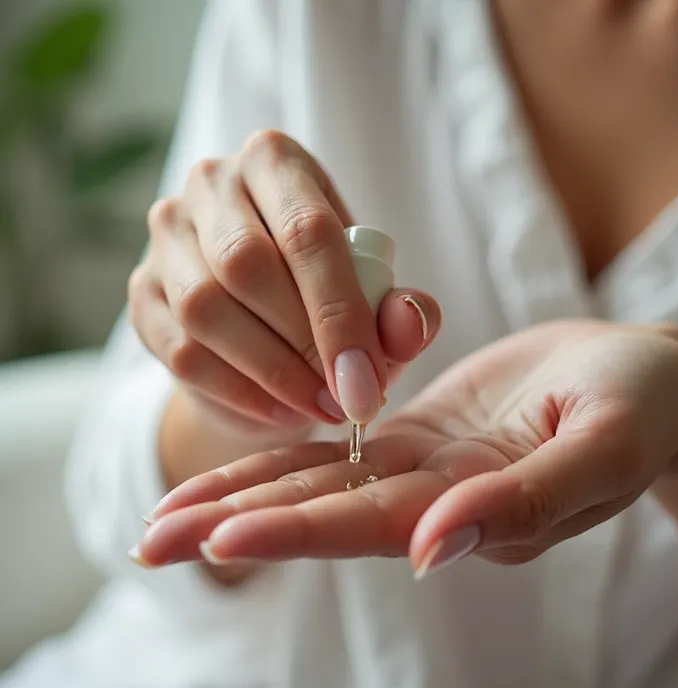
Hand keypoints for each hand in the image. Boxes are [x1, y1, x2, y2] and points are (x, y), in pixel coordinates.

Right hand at [128, 130, 438, 433]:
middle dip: (302, 345)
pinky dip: (235, 390)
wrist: (262, 321)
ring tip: (318, 405)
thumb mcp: (375, 298)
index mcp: (277, 161)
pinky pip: (180, 349)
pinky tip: (278, 409)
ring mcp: (166, 235)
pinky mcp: (142, 292)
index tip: (366, 380)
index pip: (309, 231)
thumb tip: (409, 325)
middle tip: (343, 396)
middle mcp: (211, 183)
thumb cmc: (326, 296)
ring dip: (269, 372)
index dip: (340, 312)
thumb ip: (399, 309)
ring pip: (205, 309)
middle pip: (247, 264)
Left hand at [133, 321, 677, 576]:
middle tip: (149, 541)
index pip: (375, 526)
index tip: (221, 539)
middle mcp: (439, 500)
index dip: (300, 530)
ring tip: (164, 515)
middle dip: (236, 526)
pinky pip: (341, 447)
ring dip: (241, 499)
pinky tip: (232, 475)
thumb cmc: (641, 405)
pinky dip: (284, 458)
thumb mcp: (604, 447)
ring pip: (320, 485)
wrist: (645, 375)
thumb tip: (436, 550)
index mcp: (481, 510)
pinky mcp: (419, 434)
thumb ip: (527, 500)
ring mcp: (424, 468)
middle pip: (325, 515)